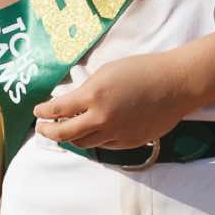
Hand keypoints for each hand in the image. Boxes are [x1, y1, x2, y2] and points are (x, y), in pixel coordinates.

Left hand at [31, 53, 195, 150]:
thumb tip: (71, 103)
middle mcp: (102, 118)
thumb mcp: (107, 72)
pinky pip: (104, 145)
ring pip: (84, 143)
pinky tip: (91, 132)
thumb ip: (87, 90)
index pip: (58, 109)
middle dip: (49, 132)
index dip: (44, 112)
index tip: (38, 112)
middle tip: (43, 128)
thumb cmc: (143, 70)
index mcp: (94, 95)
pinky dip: (93, 139)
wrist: (176, 84)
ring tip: (65, 131)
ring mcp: (116, 133)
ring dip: (71, 138)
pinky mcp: (129, 142)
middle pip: (65, 134)